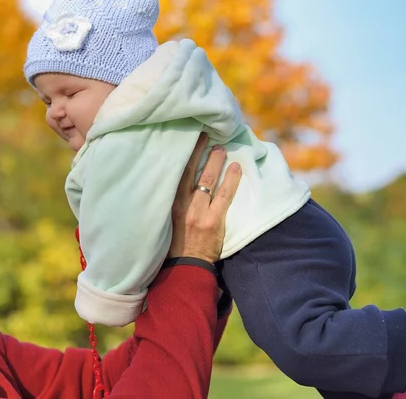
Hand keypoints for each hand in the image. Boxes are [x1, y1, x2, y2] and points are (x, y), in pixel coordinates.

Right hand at [169, 134, 241, 262]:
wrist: (186, 267)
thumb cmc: (177, 243)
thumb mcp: (168, 220)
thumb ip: (175, 201)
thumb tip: (184, 181)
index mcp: (171, 204)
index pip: (178, 173)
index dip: (186, 155)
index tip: (192, 140)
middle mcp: (183, 205)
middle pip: (193, 173)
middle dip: (202, 153)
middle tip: (209, 138)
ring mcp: (199, 213)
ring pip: (209, 181)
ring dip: (217, 162)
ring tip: (223, 149)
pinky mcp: (214, 221)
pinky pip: (225, 196)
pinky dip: (232, 180)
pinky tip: (236, 169)